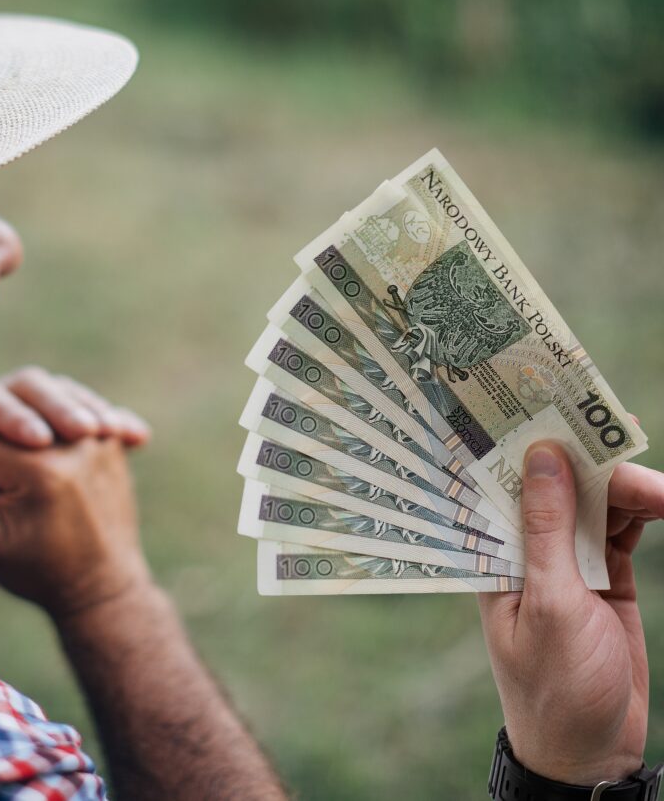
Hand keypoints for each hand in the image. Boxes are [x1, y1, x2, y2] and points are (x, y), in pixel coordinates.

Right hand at [0, 370, 149, 632]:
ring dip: (35, 395)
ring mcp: (99, 440)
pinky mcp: (113, 443)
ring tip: (15, 409)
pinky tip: (56, 411)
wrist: (100, 588)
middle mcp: (74, 444)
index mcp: (37, 470)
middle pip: (24, 393)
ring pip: (57, 390)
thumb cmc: (35, 569)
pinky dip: (73, 400)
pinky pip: (90, 404)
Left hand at [478, 442, 663, 784]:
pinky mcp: (603, 575)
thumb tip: (544, 458)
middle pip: (554, 483)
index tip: (537, 390)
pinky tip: (660, 502)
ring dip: (624, 488)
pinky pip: (621, 529)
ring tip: (661, 493)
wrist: (591, 748)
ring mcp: (565, 559)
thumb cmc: (555, 686)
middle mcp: (524, 548)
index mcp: (493, 552)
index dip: (516, 436)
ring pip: (593, 502)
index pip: (498, 480)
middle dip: (587, 458)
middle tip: (625, 442)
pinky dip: (641, 512)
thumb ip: (549, 531)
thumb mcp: (553, 604)